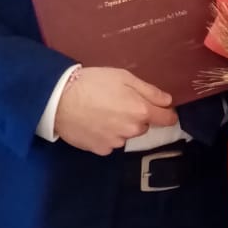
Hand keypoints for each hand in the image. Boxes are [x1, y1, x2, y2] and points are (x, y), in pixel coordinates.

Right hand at [54, 67, 177, 154]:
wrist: (59, 99)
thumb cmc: (92, 82)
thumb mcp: (123, 77)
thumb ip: (150, 91)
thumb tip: (168, 101)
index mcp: (141, 111)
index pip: (167, 119)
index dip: (166, 112)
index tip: (160, 108)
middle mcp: (132, 130)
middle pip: (144, 126)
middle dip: (137, 117)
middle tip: (118, 102)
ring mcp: (116, 143)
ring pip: (126, 134)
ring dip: (120, 126)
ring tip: (101, 112)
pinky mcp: (100, 150)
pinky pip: (110, 143)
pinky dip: (105, 135)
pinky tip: (93, 123)